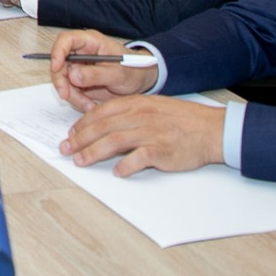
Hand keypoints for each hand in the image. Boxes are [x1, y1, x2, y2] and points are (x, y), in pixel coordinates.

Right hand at [48, 29, 156, 109]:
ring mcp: (79, 66)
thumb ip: (96, 74)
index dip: (57, 52)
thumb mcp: (118, 73)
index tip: (56, 67)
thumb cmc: (133, 70)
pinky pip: (70, 90)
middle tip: (66, 95)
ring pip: (63, 79)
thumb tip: (72, 76)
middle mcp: (81, 52)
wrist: (140, 81)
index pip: (66, 40)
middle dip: (61, 80)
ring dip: (71, 94)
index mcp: (90, 42)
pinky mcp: (79, 80)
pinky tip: (89, 105)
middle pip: (59, 62)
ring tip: (88, 105)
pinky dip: (77, 100)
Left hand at [59, 95, 223, 175]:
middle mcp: (139, 116)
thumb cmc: (181, 119)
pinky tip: (117, 172)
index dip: (82, 124)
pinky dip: (125, 166)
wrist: (209, 129)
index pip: (100, 112)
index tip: (70, 134)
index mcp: (135, 103)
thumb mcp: (152, 107)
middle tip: (66, 149)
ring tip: (80, 161)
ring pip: (113, 142)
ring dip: (93, 152)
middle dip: (80, 139)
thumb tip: (106, 125)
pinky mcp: (161, 150)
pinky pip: (138, 159)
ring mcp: (149, 133)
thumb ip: (130, 113)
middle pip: (102, 127)